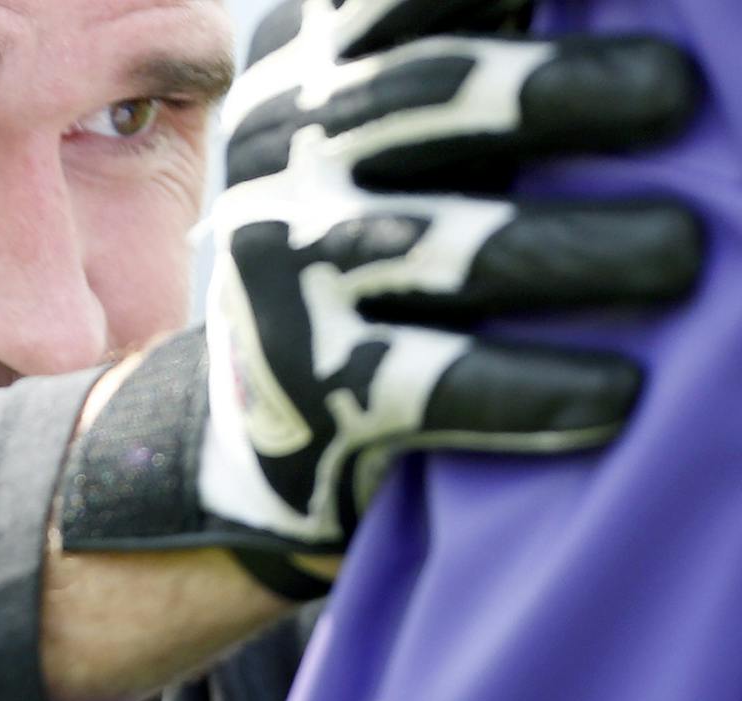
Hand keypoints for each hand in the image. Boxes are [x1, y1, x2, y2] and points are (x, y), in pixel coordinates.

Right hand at [59, 0, 703, 599]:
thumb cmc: (380, 234)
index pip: (386, 0)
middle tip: (672, 95)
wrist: (262, 416)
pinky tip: (615, 392)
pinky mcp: (299, 391)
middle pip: (421, 96)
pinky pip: (424, 384)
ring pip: (431, 245)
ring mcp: (276, 273)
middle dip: (550, 92)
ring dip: (569, 247)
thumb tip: (634, 10)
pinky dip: (530, 388)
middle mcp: (279, 155)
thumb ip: (459, 54)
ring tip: (680, 253)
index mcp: (304, 64)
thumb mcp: (394, 120)